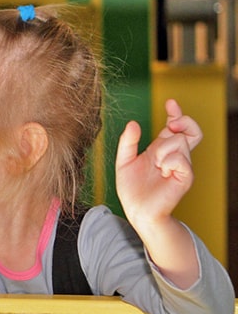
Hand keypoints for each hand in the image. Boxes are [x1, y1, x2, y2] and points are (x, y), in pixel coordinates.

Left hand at [115, 98, 199, 226]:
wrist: (136, 211)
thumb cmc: (132, 188)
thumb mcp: (123, 161)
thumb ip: (127, 142)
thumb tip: (133, 123)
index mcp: (161, 149)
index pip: (175, 126)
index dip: (176, 113)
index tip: (170, 102)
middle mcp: (174, 155)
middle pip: (189, 129)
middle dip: (182, 120)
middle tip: (170, 124)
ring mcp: (181, 166)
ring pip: (180, 142)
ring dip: (163, 149)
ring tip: (155, 164)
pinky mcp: (185, 177)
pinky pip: (181, 159)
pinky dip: (169, 161)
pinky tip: (162, 170)